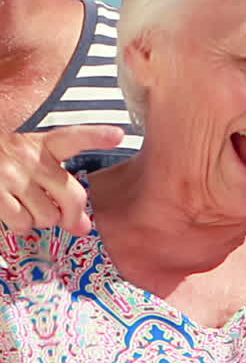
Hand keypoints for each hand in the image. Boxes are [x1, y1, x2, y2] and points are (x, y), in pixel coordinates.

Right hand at [0, 125, 123, 234]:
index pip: (73, 137)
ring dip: (41, 220)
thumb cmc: (5, 159)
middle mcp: (30, 157)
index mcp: (42, 143)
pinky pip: (22, 223)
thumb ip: (60, 187)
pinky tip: (13, 211)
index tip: (118, 134)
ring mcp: (11, 176)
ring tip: (28, 206)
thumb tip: (83, 228)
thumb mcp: (31, 157)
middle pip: (72, 198)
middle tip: (65, 219)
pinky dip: (20, 225)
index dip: (96, 136)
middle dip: (71, 215)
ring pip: (47, 217)